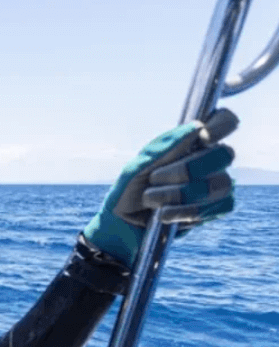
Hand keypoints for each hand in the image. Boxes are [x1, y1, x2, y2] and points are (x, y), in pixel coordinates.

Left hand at [82, 109, 237, 266]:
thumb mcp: (136, 167)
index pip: (224, 121)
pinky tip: (164, 214)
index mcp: (192, 142)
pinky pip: (217, 207)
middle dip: (186, 169)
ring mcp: (217, 185)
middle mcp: (209, 161)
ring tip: (151, 200)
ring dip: (178, 194)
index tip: (202, 138)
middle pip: (224, 154)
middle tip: (155, 178)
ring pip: (218, 183)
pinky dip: (185, 212)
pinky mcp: (216, 209)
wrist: (123, 224)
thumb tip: (197, 128)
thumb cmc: (130, 190)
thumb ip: (164, 148)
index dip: (220, 126)